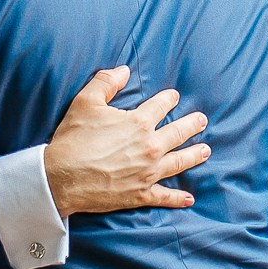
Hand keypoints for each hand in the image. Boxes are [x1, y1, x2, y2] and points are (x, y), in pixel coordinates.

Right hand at [45, 67, 209, 217]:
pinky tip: (189, 198)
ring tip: (206, 150)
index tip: (174, 96)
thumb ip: (106, 82)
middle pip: (178, 133)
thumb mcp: (85, 102)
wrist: (61, 178)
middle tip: (202, 120)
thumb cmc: (73, 139)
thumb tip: (123, 70)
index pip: (160, 106)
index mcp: (138, 123)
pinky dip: (178, 198)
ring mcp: (148, 172)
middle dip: (192, 125)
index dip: (169, 99)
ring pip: (179, 162)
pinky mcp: (140, 194)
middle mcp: (150, 147)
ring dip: (195, 155)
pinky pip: (165, 196)